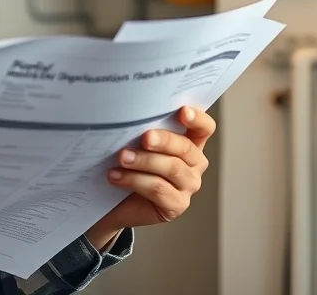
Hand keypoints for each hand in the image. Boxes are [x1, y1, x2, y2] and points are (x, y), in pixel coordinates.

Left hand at [85, 106, 215, 247]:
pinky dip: (134, 180)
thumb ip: (142, 130)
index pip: (204, 128)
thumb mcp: (136, 143)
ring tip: (122, 157)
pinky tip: (116, 176)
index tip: (183, 111)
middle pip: (186, 148)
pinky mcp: (176, 205)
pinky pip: (158, 189)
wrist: (113, 202)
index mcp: (189, 143)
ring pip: (172, 168)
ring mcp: (188, 186)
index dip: (197, 119)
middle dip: (164, 140)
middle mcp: (194, 164)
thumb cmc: (126, 166)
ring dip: (144, 161)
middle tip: (145, 138)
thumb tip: (131, 116)